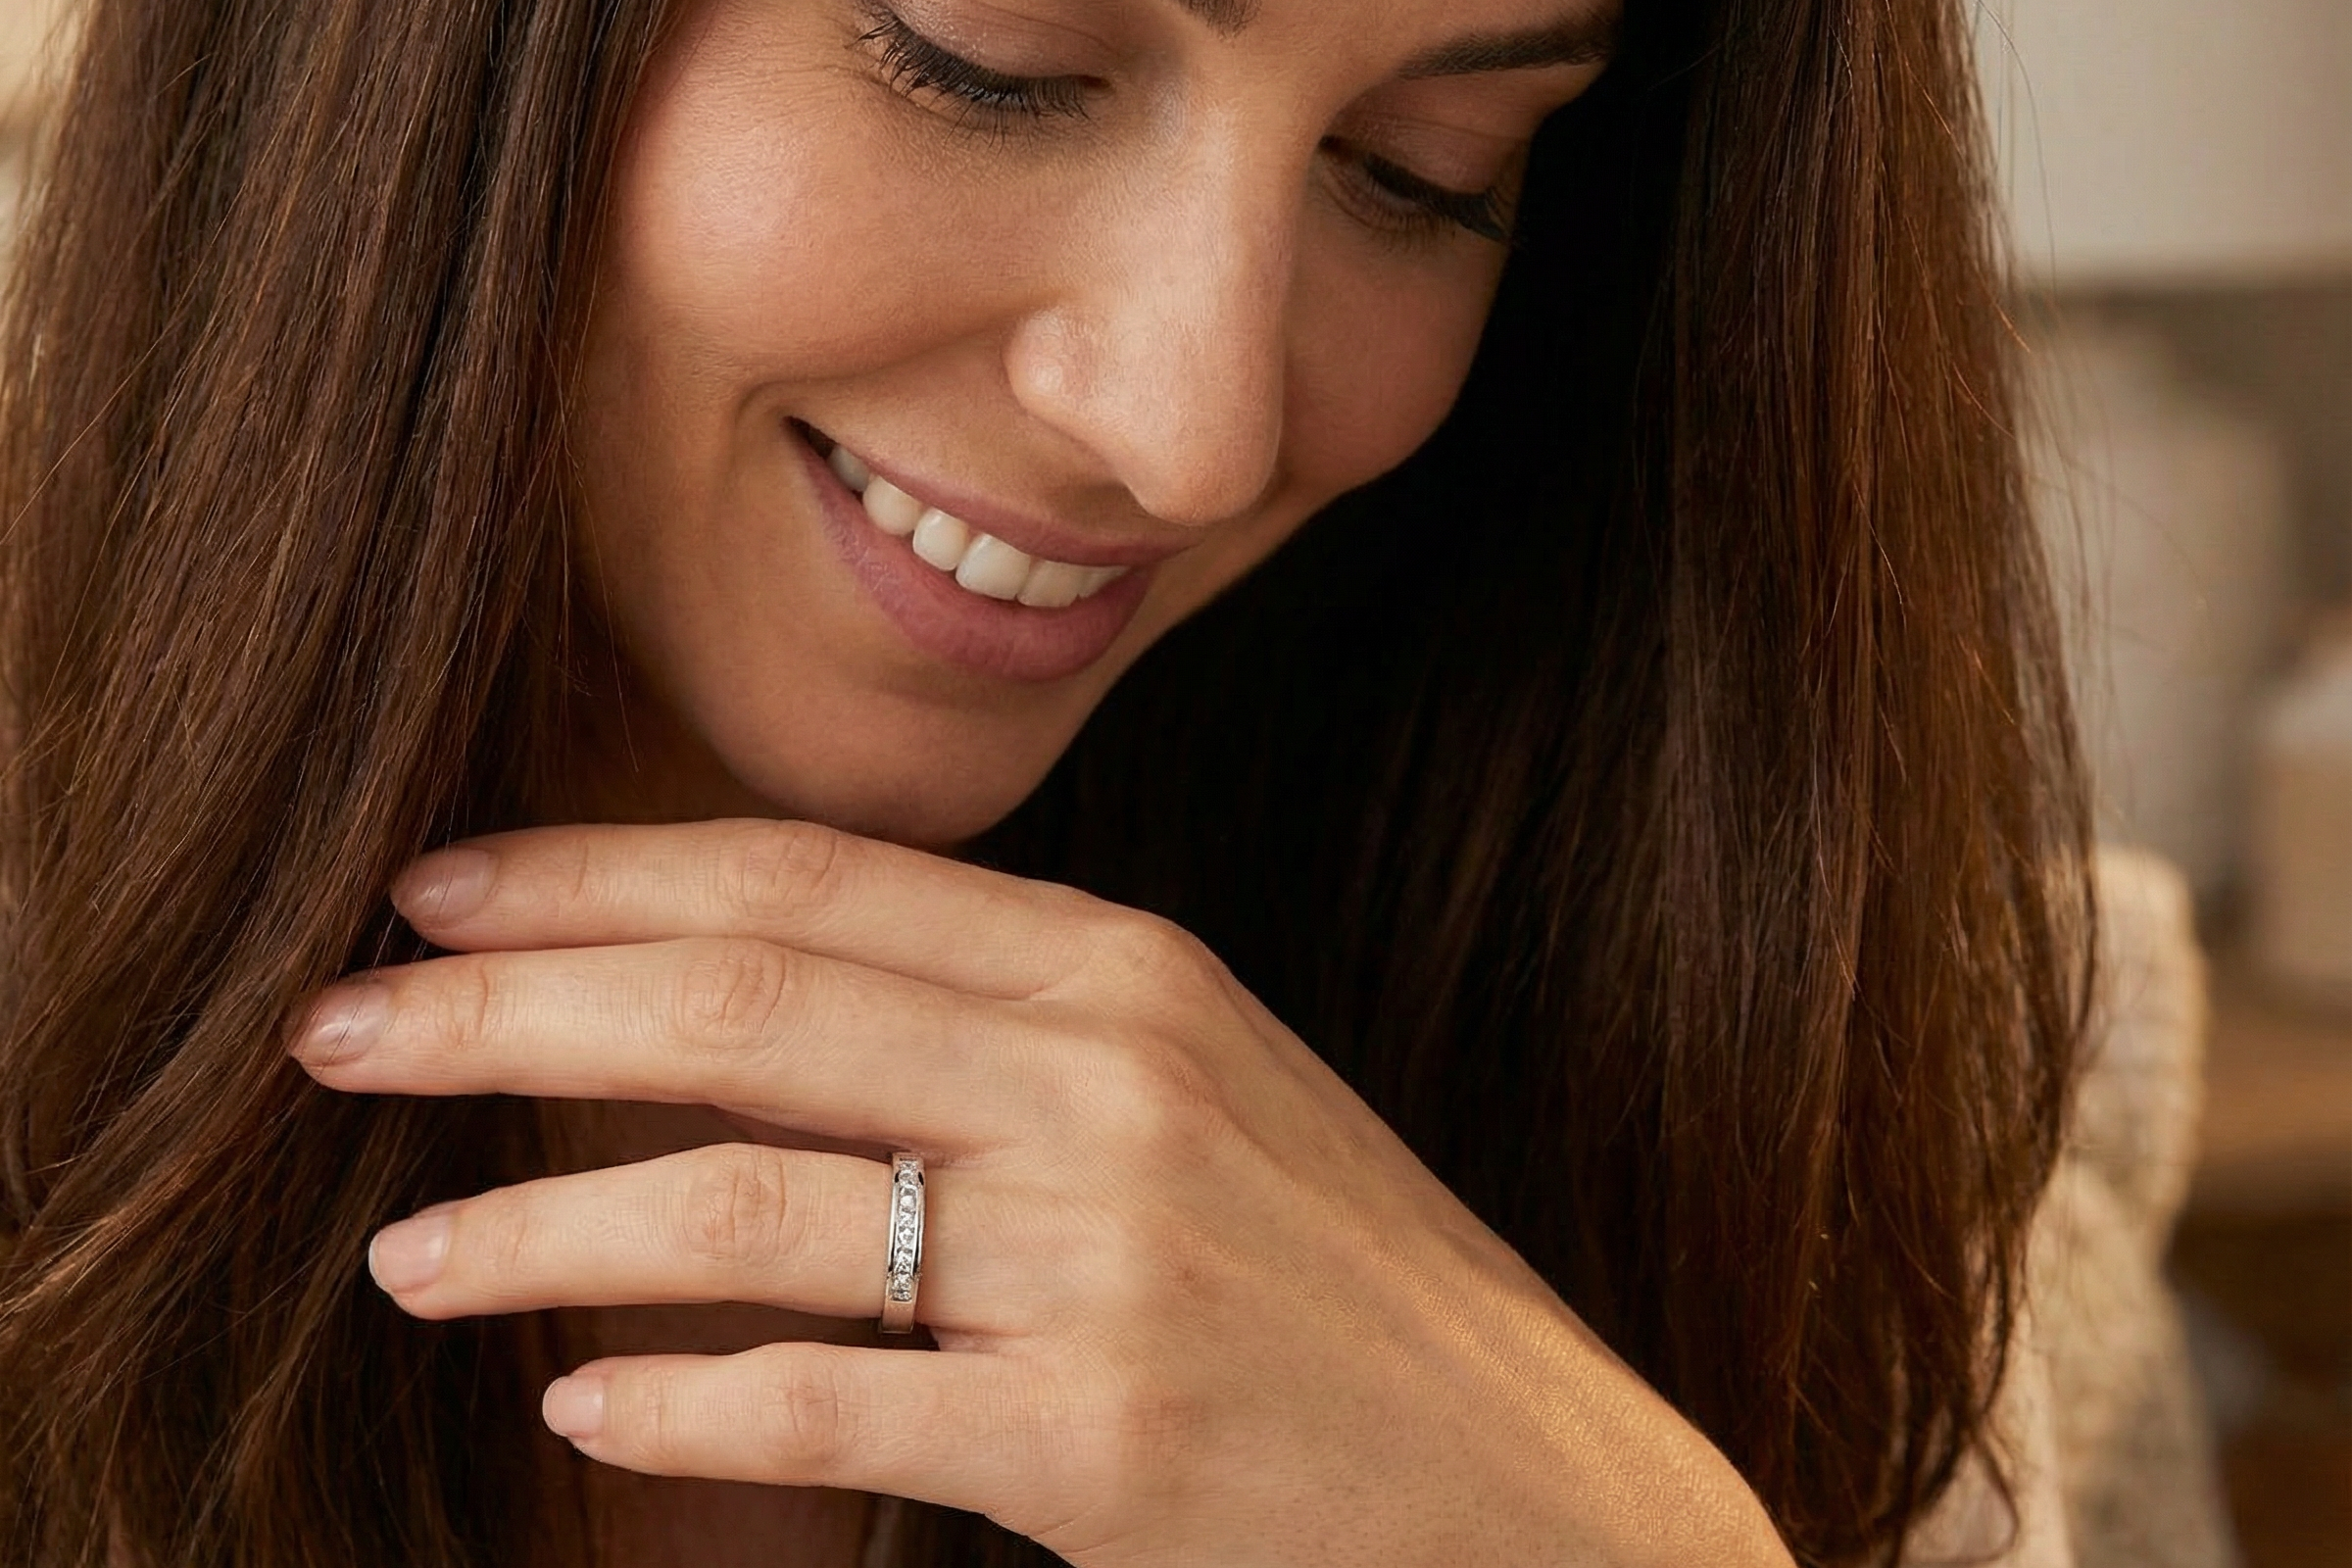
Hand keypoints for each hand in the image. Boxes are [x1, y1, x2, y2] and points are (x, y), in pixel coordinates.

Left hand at [288, 819, 1789, 1566]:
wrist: (1529, 1485)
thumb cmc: (1337, 1282)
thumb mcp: (1199, 1091)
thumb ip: (1005, 1019)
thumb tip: (748, 987)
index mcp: (1129, 968)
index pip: (804, 884)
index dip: (595, 875)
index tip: (436, 891)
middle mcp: (1114, 1081)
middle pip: (744, 1007)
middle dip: (508, 1006)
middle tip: (338, 1030)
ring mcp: (1110, 1258)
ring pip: (753, 1205)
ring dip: (544, 1221)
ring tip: (404, 1253)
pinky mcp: (1101, 1437)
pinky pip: (829, 1405)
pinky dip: (677, 1403)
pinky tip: (576, 1404)